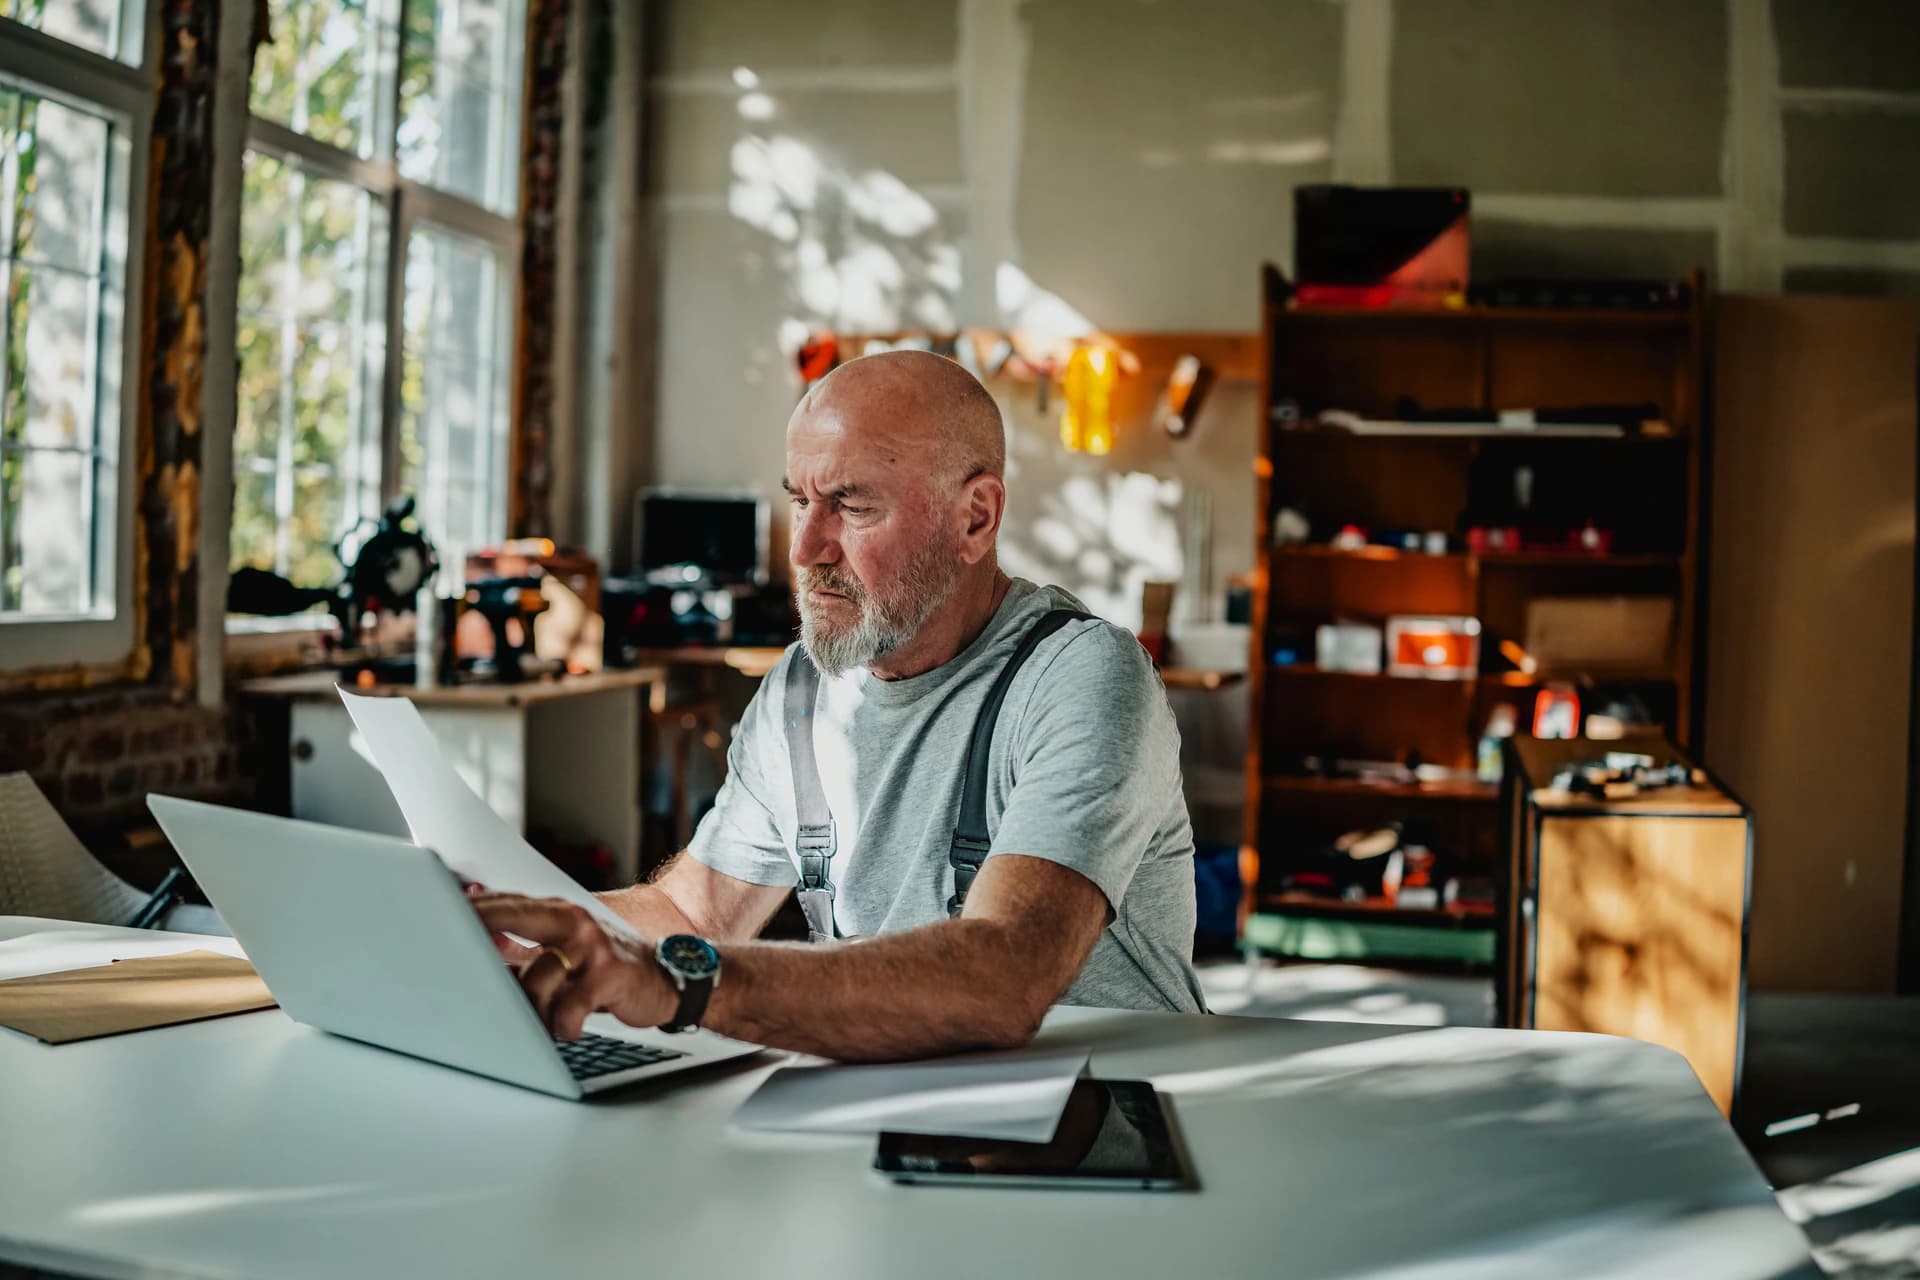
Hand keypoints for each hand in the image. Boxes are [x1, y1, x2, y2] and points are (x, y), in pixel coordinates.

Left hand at [469, 894, 674, 1039]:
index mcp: (558, 913)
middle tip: (451, 951)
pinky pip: (567, 1008)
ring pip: (535, 980)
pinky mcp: (608, 977)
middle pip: (514, 917)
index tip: (432, 911)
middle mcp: (573, 922)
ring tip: (540, 1024)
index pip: (505, 904)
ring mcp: (591, 947)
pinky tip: (569, 1029)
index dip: (469, 908)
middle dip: (478, 930)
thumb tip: (476, 935)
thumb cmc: (605, 967)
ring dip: (530, 1013)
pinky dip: (562, 1026)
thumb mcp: (565, 948)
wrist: (667, 979)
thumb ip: (522, 941)